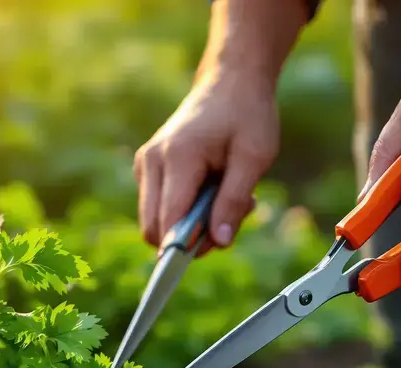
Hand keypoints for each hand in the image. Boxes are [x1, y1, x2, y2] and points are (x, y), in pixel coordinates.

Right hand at [135, 74, 279, 255]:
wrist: (230, 82)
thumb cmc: (246, 116)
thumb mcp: (255, 157)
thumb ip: (234, 201)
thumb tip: (218, 242)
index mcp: (178, 157)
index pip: (168, 220)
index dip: (183, 247)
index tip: (207, 253)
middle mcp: (152, 161)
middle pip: (154, 228)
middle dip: (190, 237)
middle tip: (228, 218)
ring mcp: (145, 164)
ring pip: (156, 222)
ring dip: (189, 224)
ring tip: (223, 196)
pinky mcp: (147, 168)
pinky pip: (160, 208)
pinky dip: (184, 211)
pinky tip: (210, 189)